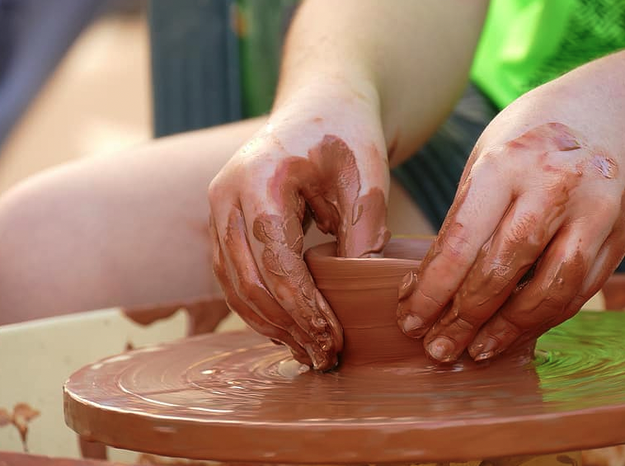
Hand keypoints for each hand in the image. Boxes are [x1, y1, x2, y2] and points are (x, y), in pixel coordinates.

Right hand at [209, 86, 390, 370]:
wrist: (321, 107)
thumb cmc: (347, 135)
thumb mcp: (367, 175)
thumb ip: (363, 229)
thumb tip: (355, 291)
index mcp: (258, 179)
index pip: (276, 261)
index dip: (303, 308)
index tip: (331, 340)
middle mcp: (225, 196)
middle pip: (247, 280)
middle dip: (286, 325)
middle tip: (322, 357)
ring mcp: (218, 210)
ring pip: (232, 284)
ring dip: (268, 324)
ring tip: (305, 352)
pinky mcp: (224, 222)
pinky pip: (231, 274)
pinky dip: (256, 306)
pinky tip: (285, 327)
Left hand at [396, 90, 624, 363]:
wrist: (607, 115)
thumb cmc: (527, 141)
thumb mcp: (485, 161)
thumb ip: (464, 218)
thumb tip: (430, 284)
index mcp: (506, 164)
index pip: (460, 242)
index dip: (431, 291)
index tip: (409, 319)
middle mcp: (554, 187)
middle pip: (501, 271)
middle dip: (463, 319)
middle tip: (437, 348)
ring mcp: (594, 212)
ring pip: (548, 291)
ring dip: (507, 330)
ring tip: (475, 351)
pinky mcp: (620, 234)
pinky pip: (579, 290)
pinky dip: (544, 318)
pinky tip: (515, 331)